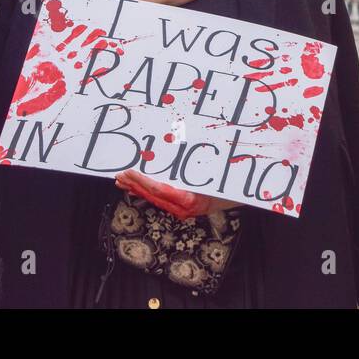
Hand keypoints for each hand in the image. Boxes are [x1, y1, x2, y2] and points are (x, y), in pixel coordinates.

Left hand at [115, 169, 240, 219]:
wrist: (240, 197)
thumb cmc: (227, 182)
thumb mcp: (213, 172)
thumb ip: (195, 167)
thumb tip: (174, 148)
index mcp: (190, 199)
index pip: (160, 190)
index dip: (142, 181)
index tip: (128, 172)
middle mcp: (184, 208)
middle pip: (153, 196)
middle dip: (135, 185)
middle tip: (119, 176)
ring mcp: (183, 210)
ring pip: (155, 199)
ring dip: (138, 189)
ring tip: (122, 182)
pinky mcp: (182, 208)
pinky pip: (161, 200)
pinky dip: (148, 193)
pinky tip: (138, 189)